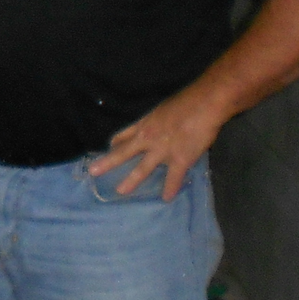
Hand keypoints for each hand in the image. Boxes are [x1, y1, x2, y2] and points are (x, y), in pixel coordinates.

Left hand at [88, 85, 227, 199]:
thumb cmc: (186, 101)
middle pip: (123, 152)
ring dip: (131, 181)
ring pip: (142, 169)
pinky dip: (170, 188)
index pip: (124, 136)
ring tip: (121, 191)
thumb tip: (160, 126)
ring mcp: (162, 151)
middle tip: (93, 172)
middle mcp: (148, 138)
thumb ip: (158, 120)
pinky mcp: (180, 159)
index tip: (110, 148)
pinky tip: (166, 198)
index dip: (116, 144)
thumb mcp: (163, 108)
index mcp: (145, 124)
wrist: (205, 104)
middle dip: (108, 162)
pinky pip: (173, 178)